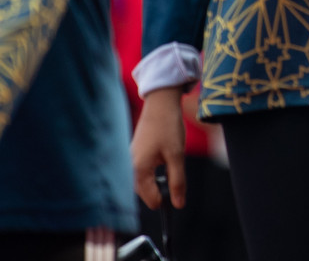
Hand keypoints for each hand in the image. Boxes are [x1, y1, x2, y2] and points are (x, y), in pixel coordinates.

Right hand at [132, 87, 187, 208]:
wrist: (160, 104)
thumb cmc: (168, 127)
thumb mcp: (177, 155)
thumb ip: (178, 181)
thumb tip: (179, 204)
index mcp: (139, 170)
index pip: (150, 199)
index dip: (165, 200)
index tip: (177, 197)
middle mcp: (129, 167)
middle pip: (144, 192)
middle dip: (159, 191)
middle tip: (174, 180)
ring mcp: (130, 159)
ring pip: (142, 181)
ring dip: (155, 181)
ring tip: (169, 168)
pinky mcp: (134, 153)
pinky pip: (141, 171)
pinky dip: (152, 172)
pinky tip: (162, 161)